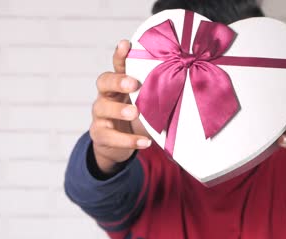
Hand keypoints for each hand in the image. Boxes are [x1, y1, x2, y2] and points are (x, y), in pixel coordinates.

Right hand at [91, 40, 150, 173]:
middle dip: (118, 81)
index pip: (117, 66)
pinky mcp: (100, 134)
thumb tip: (186, 86)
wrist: (119, 145)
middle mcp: (105, 96)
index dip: (120, 55)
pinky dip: (128, 140)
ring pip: (102, 108)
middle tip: (133, 84)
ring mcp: (100, 115)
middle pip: (104, 82)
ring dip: (120, 110)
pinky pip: (111, 137)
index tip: (126, 45)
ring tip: (135, 112)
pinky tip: (144, 142)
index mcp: (118, 84)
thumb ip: (157, 95)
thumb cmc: (137, 118)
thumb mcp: (147, 104)